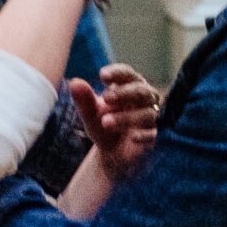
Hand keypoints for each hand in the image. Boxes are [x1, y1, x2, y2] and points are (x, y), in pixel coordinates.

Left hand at [69, 63, 161, 183]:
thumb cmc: (102, 125)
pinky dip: (142, 134)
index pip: (127, 74)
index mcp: (128, 86)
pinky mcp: (152, 136)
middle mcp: (143, 98)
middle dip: (124, 93)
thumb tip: (74, 82)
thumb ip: (83, 99)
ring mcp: (149, 117)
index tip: (102, 76)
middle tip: (106, 97)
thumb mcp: (89, 113)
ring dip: (126, 117)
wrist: (110, 153)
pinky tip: (132, 137)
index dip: (117, 73)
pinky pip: (152, 133)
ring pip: (146, 113)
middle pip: (140, 90)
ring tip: (106, 122)